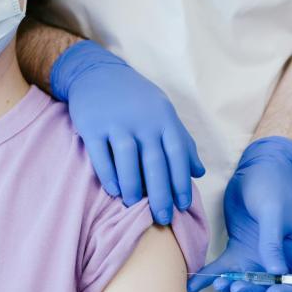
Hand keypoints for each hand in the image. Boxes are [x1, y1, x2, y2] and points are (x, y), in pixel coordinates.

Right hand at [50, 40, 204, 224]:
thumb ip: (182, 141)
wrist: (98, 73)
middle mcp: (142, 120)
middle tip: (163, 218)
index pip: (177, 154)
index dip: (180, 182)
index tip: (182, 206)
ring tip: (134, 205)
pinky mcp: (92, 125)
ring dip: (132, 186)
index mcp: (163, 118)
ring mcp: (116, 122)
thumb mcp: (163, 113)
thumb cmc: (136, 98)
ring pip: (127, 160)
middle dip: (160, 193)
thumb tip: (199, 172)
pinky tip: (114, 190)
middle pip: (154, 162)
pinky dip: (108, 174)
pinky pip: (100, 155)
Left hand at [186, 136, 291, 291]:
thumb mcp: (273, 211)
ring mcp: (264, 253)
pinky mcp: (243, 248)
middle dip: (254, 289)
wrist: (257, 165)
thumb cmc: (273, 183)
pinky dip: (215, 275)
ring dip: (234, 284)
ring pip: (250, 279)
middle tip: (234, 288)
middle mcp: (286, 255)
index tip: (269, 291)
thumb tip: (276, 273)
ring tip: (217, 284)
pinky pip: (230, 267)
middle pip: (273, 284)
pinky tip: (197, 282)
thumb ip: (273, 242)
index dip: (287, 290)